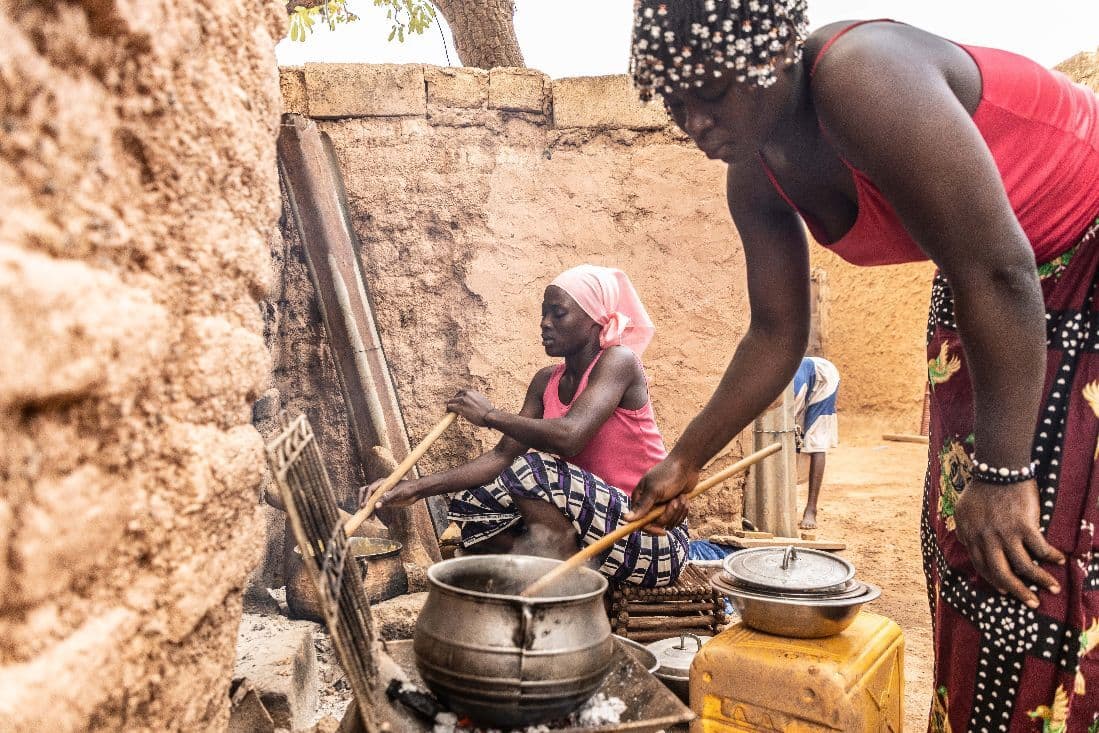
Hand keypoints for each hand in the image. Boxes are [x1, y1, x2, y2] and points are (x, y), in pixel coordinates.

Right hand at [359, 478, 420, 525]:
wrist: (416, 491)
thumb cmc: (408, 489)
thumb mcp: (398, 493)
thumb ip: (387, 499)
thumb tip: (376, 505)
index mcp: (382, 483)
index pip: (369, 489)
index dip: (365, 497)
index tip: (364, 506)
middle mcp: (379, 488)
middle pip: (365, 493)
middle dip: (362, 501)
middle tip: (362, 511)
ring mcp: (381, 495)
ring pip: (369, 501)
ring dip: (366, 509)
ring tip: (368, 518)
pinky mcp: (384, 501)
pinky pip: (374, 506)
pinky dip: (371, 511)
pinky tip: (372, 517)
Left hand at [446, 389, 495, 426]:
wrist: (490, 415)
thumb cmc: (488, 411)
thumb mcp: (481, 400)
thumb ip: (475, 399)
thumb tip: (471, 404)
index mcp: (472, 391)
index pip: (460, 392)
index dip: (457, 398)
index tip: (457, 402)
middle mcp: (466, 394)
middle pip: (454, 397)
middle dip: (453, 403)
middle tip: (452, 409)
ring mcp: (462, 400)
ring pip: (450, 402)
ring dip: (450, 407)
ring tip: (450, 412)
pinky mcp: (460, 408)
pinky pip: (450, 408)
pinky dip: (449, 411)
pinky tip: (450, 414)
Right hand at [626, 456, 698, 534]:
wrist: (687, 466)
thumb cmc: (668, 474)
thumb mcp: (654, 490)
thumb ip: (642, 506)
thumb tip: (625, 519)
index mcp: (641, 499)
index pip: (640, 521)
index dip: (650, 528)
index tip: (662, 531)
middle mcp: (650, 504)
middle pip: (657, 523)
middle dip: (669, 514)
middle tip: (674, 502)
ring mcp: (662, 506)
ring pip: (670, 522)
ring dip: (678, 511)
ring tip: (681, 497)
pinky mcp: (674, 507)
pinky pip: (678, 518)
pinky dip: (684, 510)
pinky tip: (684, 498)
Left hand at [953, 478, 1064, 607]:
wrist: (998, 469)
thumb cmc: (981, 489)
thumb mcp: (963, 511)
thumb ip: (965, 530)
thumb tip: (967, 545)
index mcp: (972, 536)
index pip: (982, 567)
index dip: (994, 581)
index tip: (1005, 591)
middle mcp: (987, 539)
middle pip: (1002, 573)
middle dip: (1017, 592)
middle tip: (1031, 603)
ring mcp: (1006, 533)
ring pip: (1024, 566)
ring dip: (1040, 580)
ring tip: (1053, 588)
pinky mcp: (1024, 525)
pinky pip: (1040, 548)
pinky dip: (1051, 557)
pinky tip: (1059, 561)